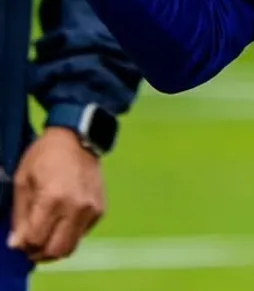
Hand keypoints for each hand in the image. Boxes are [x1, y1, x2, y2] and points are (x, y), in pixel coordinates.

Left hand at [7, 127, 105, 262]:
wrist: (78, 137)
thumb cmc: (45, 156)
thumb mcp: (23, 181)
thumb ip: (19, 216)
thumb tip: (17, 244)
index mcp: (53, 199)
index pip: (35, 241)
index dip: (23, 244)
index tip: (20, 238)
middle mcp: (76, 207)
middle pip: (56, 251)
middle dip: (39, 252)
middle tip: (32, 242)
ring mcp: (91, 208)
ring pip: (71, 247)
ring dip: (55, 247)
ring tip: (46, 233)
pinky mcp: (100, 209)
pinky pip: (81, 234)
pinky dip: (69, 234)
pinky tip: (63, 218)